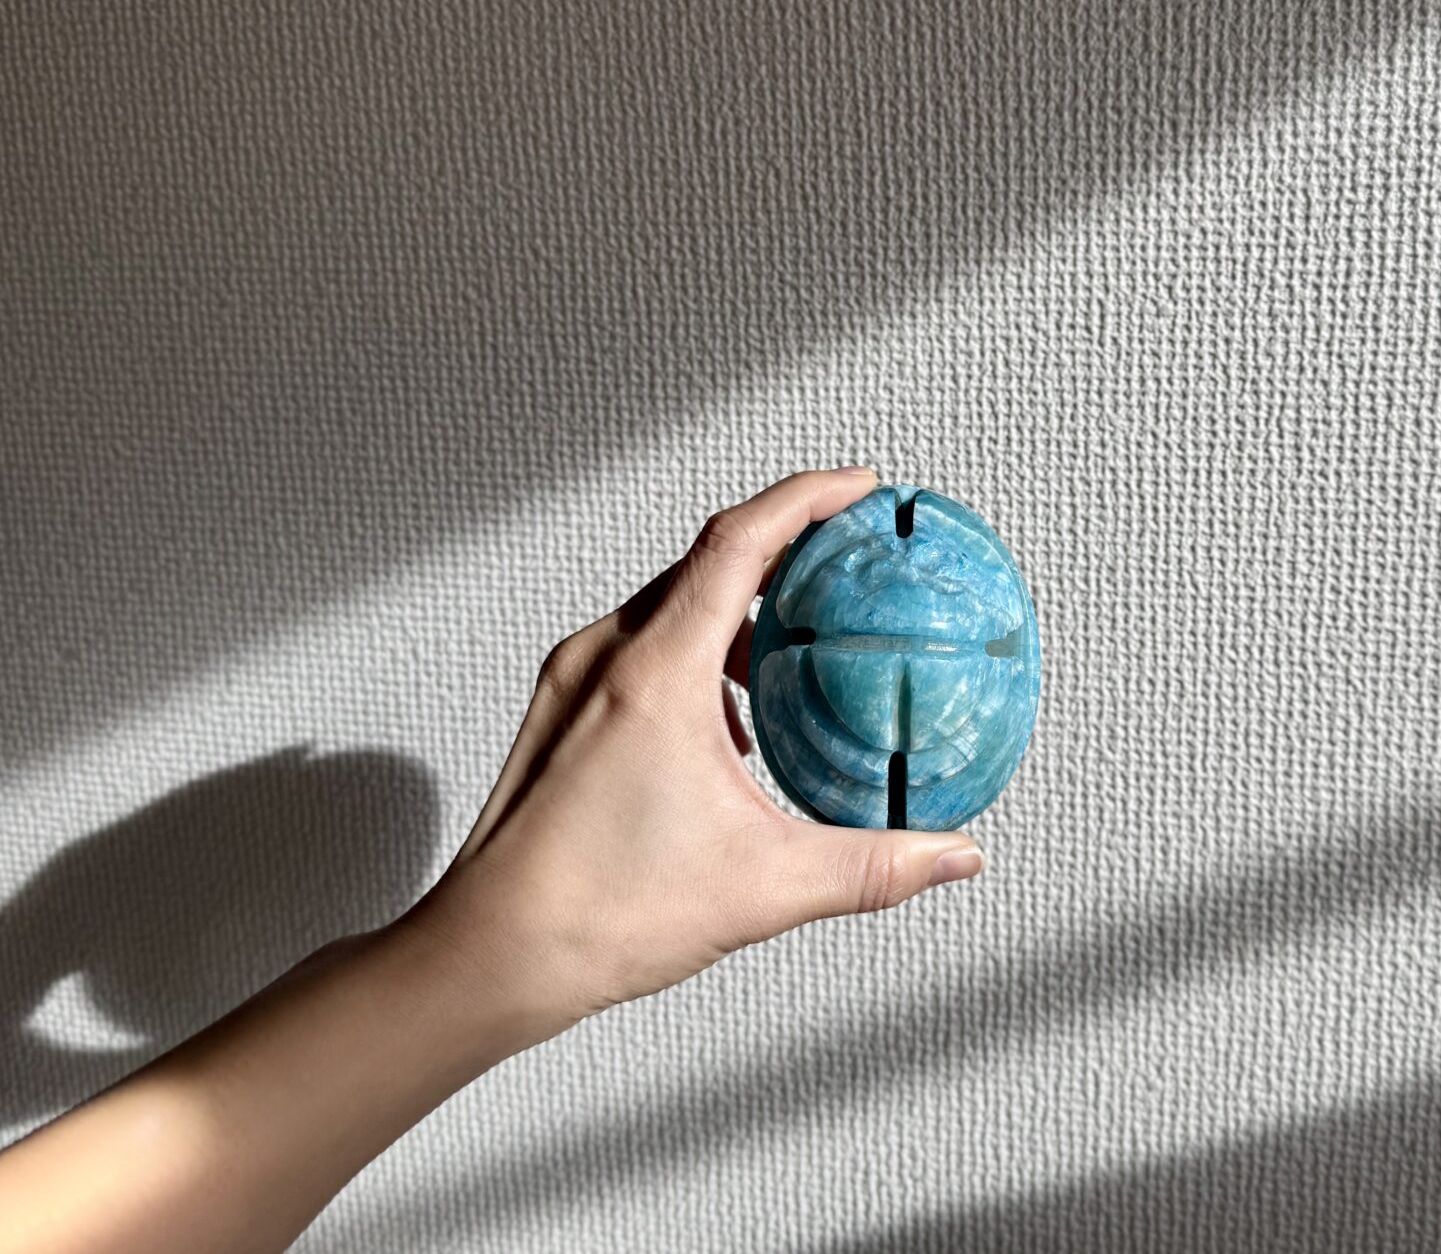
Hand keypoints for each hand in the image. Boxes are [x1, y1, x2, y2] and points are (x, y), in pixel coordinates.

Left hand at [406, 468, 986, 1045]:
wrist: (491, 954)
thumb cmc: (595, 914)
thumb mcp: (763, 887)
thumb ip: (872, 866)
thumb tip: (948, 854)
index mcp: (655, 673)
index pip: (738, 541)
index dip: (806, 498)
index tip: (857, 486)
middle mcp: (605, 658)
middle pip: (705, 560)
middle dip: (782, 547)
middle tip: (842, 558)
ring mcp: (573, 681)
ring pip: (667, 603)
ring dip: (734, 606)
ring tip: (790, 643)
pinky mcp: (560, 711)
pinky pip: (637, 645)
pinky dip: (692, 650)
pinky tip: (725, 719)